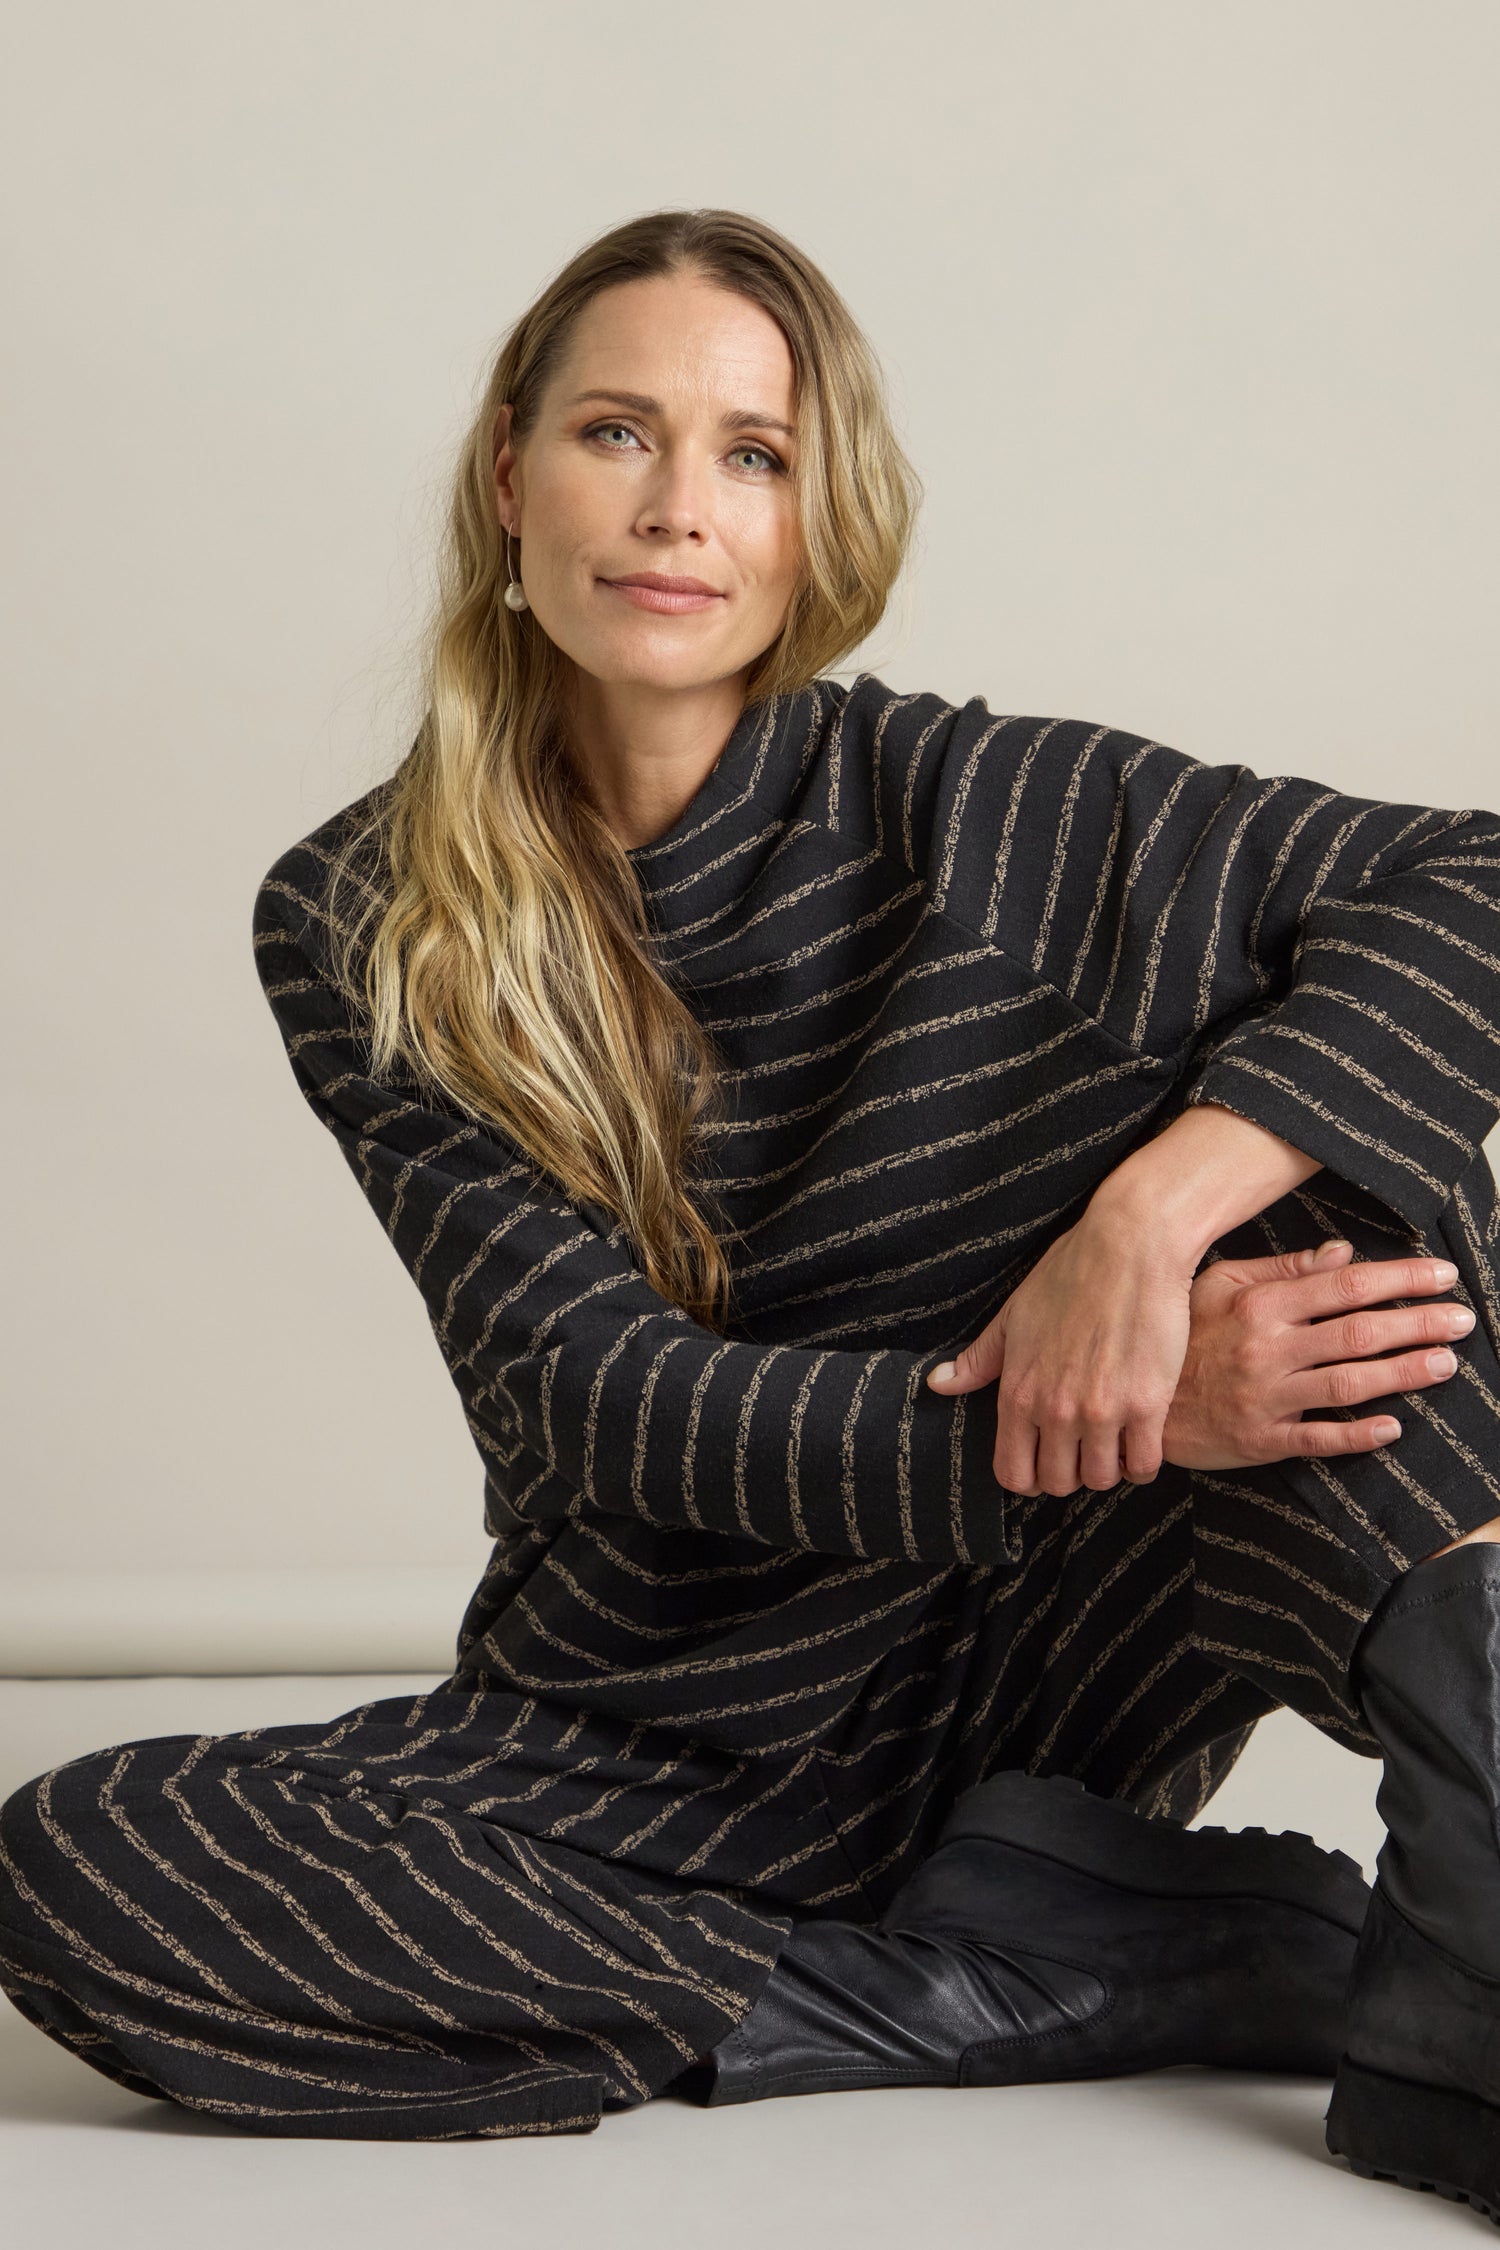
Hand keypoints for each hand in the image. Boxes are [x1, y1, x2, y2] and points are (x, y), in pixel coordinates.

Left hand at [926, 1202, 1195, 1494]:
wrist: (1130, 1246)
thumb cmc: (1070, 1273)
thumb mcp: (1013, 1315)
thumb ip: (978, 1359)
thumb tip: (936, 1384)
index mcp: (1017, 1392)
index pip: (1012, 1472)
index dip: (1028, 1477)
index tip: (1044, 1462)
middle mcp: (1054, 1410)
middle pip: (1057, 1483)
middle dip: (1070, 1474)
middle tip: (1084, 1450)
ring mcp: (1101, 1411)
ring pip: (1102, 1479)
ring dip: (1108, 1468)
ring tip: (1115, 1443)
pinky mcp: (1148, 1405)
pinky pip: (1144, 1465)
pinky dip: (1143, 1462)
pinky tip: (1143, 1439)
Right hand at [1161, 1237, 1471, 1470]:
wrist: (1137, 1402)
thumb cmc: (1183, 1339)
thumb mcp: (1220, 1286)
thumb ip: (1282, 1270)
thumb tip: (1340, 1254)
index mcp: (1260, 1305)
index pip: (1345, 1285)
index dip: (1399, 1279)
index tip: (1441, 1275)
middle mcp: (1267, 1348)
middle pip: (1357, 1332)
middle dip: (1418, 1324)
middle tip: (1462, 1321)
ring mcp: (1266, 1397)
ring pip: (1348, 1384)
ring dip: (1402, 1373)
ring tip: (1445, 1364)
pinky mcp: (1262, 1440)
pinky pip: (1318, 1439)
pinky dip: (1358, 1436)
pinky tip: (1393, 1428)